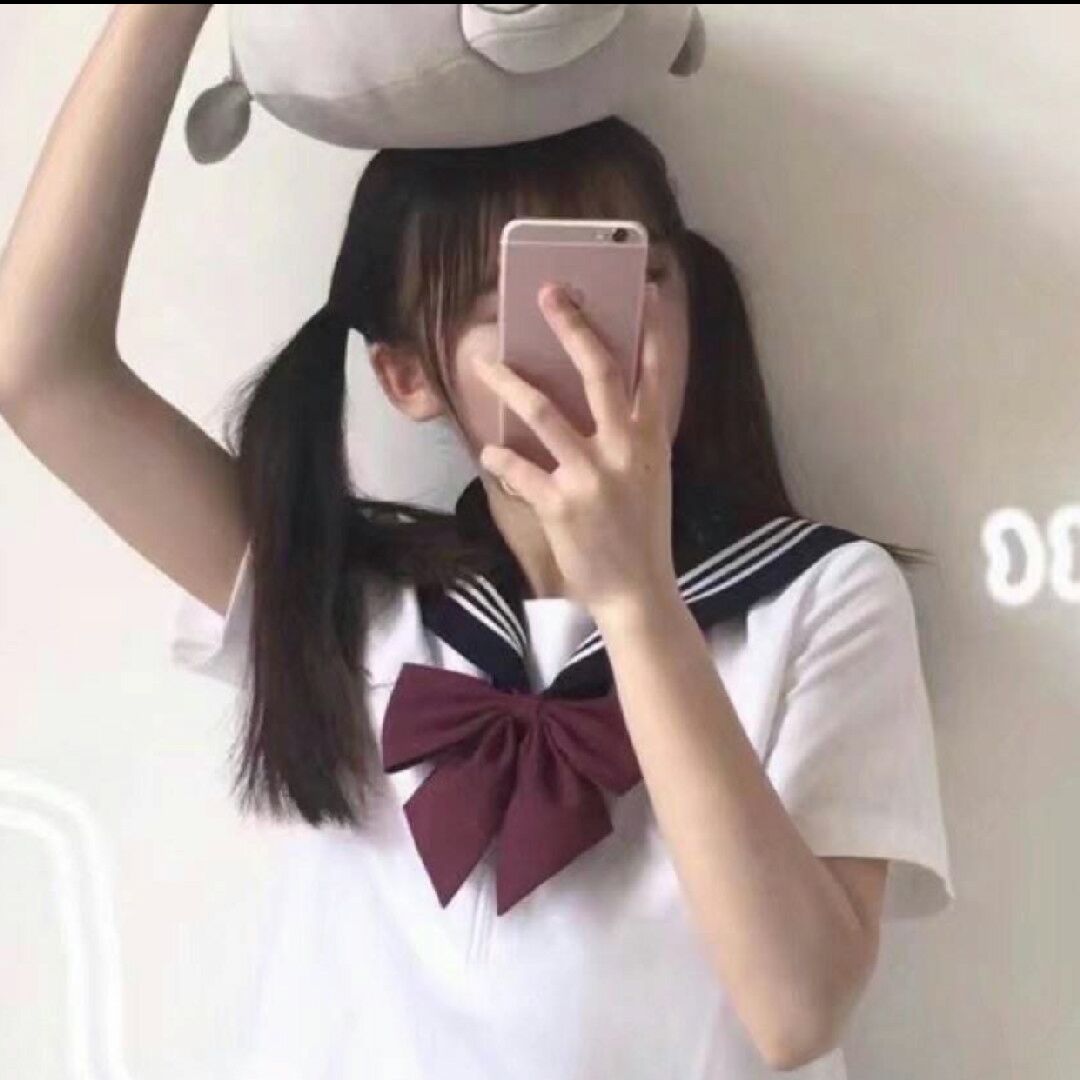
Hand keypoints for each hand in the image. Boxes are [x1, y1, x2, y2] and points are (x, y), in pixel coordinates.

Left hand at [474, 281, 676, 622]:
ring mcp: (591, 476)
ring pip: (544, 411)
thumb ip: (630, 434)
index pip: (656, 373)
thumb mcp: (650, 475)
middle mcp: (624, 449)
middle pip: (598, 372)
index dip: (651, 328)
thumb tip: (600, 396)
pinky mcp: (560, 504)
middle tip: (547, 294)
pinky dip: (500, 458)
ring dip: (509, 382)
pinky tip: (490, 452)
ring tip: (483, 363)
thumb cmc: (641, 530)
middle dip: (572, 327)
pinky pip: (518, 470)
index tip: (644, 287)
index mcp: (650, 440)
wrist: (636, 591)